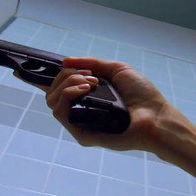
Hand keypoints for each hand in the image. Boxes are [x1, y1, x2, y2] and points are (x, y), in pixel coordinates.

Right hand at [17, 57, 195, 185]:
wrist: (156, 116)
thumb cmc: (142, 95)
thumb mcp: (118, 69)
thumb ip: (92, 63)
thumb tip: (66, 61)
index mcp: (89, 97)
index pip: (59, 89)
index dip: (48, 79)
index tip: (39, 69)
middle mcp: (81, 110)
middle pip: (53, 93)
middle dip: (65, 76)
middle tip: (89, 76)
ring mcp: (80, 123)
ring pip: (53, 102)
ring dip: (67, 84)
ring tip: (90, 82)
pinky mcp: (82, 134)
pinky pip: (61, 113)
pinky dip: (68, 95)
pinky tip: (86, 89)